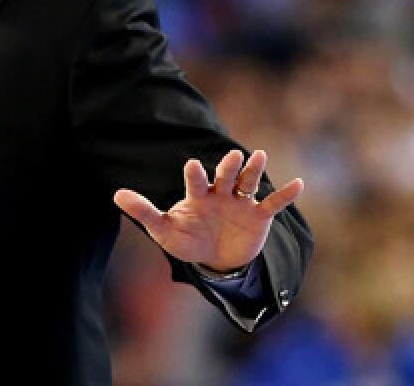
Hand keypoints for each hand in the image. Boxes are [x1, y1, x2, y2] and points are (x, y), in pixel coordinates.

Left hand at [113, 150, 303, 272]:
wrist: (215, 259)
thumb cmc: (186, 240)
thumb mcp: (163, 230)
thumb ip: (144, 212)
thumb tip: (116, 195)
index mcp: (197, 195)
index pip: (196, 181)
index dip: (195, 174)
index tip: (193, 164)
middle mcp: (220, 193)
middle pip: (225, 176)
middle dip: (228, 167)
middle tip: (232, 156)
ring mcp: (241, 203)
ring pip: (249, 182)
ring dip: (254, 170)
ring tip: (259, 154)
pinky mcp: (259, 215)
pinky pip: (273, 203)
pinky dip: (285, 194)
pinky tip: (298, 183)